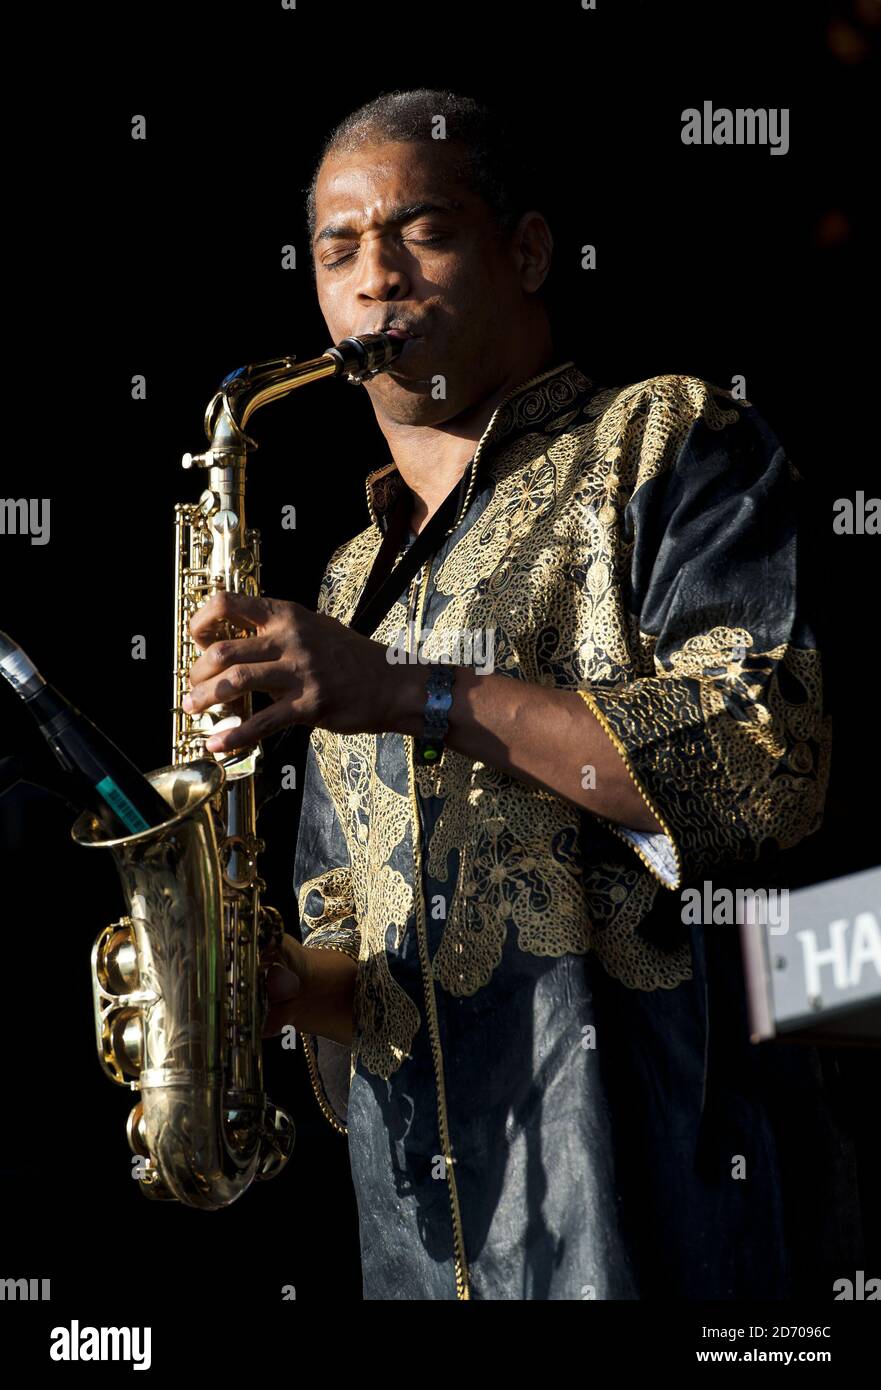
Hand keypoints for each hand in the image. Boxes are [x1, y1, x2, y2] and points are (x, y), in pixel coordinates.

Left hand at [184, 590, 413, 753]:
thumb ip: (276, 633)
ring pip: (236, 682)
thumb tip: (234, 645)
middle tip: (194, 687)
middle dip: (198, 673)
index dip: (200, 622)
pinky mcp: (309, 705)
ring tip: (194, 709)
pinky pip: (262, 722)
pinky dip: (234, 736)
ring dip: (206, 699)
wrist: (392, 684)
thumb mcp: (313, 628)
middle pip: (223, 649)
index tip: (195, 641)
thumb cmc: (351, 658)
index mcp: (287, 615)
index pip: (228, 603)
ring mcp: (300, 671)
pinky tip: (217, 744)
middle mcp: (290, 638)